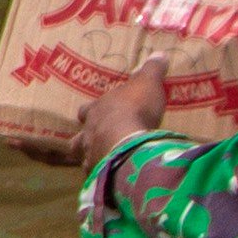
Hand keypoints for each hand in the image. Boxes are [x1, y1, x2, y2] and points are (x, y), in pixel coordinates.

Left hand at [75, 54, 170, 169]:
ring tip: (102, 165)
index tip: (89, 113)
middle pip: (78, 139)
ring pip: (84, 160)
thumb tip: (159, 54)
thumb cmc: (134, 108)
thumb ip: (151, 70)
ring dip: (92, 161)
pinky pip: (98, 180)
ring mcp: (91, 156)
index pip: (86, 110)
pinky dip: (104, 180)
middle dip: (84, 141)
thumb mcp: (147, 84)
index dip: (89, 112)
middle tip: (94, 143)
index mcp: (96, 111)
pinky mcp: (100, 176)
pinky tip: (112, 183)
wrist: (127, 141)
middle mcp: (88, 134)